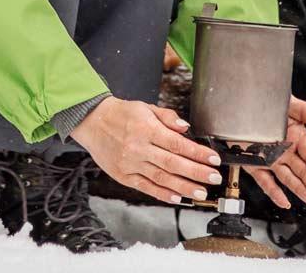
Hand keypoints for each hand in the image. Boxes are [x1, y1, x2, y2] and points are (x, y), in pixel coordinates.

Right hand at [69, 96, 224, 205]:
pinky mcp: (123, 176)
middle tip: (213, 178)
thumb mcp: (146, 107)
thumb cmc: (121, 114)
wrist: (92, 122)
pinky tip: (176, 198)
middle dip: (196, 172)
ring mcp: (130, 164)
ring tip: (200, 193)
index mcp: (146, 129)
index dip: (198, 153)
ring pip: (161, 178)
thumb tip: (186, 128)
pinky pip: (145, 187)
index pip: (177, 144)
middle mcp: (138, 148)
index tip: (213, 159)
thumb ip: (168, 117)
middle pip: (172, 163)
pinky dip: (162, 194)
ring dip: (183, 187)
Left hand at [244, 96, 305, 208]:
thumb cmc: (263, 99)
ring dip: (300, 190)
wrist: (235, 102)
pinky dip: (274, 193)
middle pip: (303, 170)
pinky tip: (284, 202)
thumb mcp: (288, 103)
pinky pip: (265, 181)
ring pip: (288, 178)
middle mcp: (285, 149)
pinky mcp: (253, 164)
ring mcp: (270, 158)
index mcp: (295, 134)